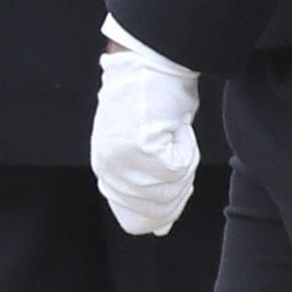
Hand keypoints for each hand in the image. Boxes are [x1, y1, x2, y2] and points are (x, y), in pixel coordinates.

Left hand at [91, 22, 203, 235]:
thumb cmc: (152, 97)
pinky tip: (175, 126)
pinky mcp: (143, 148)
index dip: (162, 207)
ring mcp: (124, 159)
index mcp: (105, 167)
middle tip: (176, 151)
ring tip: (174, 134)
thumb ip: (147, 184)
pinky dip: (186, 148)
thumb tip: (160, 229)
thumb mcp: (143, 146)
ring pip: (171, 187)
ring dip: (183, 164)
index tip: (175, 187)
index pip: (134, 215)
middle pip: (156, 206)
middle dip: (176, 186)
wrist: (150, 62)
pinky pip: (180, 167)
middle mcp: (108, 168)